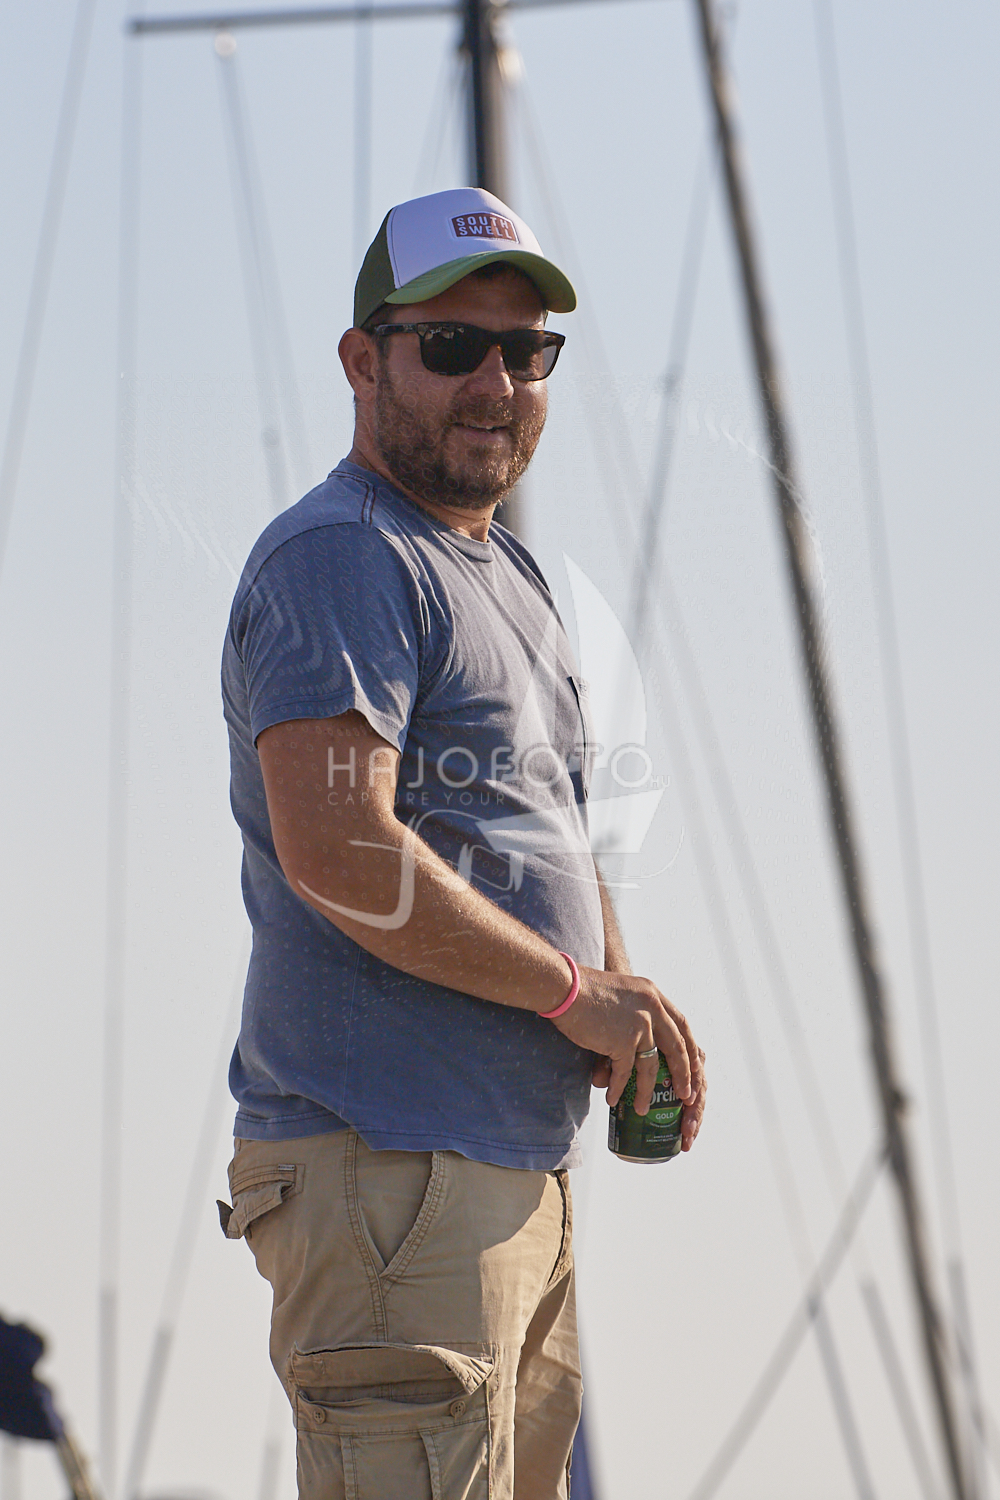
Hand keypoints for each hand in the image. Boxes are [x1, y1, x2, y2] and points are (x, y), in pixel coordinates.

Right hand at [553, 966, 704, 1117]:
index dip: (689, 1048)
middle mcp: (652, 1008)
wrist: (564, 985)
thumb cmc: (583, 989)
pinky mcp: (622, 1040)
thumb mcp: (621, 993)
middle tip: (686, 1096)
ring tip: (643, 1109)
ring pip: (651, 1067)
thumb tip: (638, 1045)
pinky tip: (613, 1100)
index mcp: (653, 994)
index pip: (681, 1024)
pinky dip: (618, 1088)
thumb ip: (635, 1011)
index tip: (694, 1066)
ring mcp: (639, 1025)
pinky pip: (624, 1072)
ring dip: (647, 1091)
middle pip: (677, 1047)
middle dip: (684, 1075)